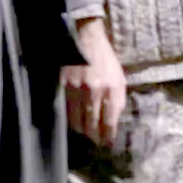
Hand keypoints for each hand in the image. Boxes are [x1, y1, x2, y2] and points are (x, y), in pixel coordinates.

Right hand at [61, 18, 125, 146]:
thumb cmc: (105, 60)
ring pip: (77, 121)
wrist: (87, 39)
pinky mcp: (63, 86)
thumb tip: (113, 121)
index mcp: (112, 88)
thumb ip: (118, 99)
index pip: (109, 121)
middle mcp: (94, 90)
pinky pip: (66, 111)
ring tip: (85, 134)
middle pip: (92, 124)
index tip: (107, 143)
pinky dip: (70, 120)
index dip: (107, 136)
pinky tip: (74, 123)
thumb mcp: (119, 78)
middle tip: (95, 141)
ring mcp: (77, 89)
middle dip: (94, 136)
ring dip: (81, 131)